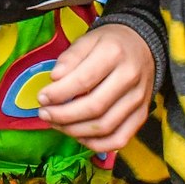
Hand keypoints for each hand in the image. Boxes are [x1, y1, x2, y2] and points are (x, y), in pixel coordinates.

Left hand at [37, 25, 154, 152]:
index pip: (83, 80)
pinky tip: (79, 136)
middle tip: (45, 114)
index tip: (42, 98)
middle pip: (94, 107)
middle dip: (63, 115)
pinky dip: (96, 144)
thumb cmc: (110, 44)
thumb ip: (70, 58)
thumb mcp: (88, 39)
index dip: (59, 93)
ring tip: (57, 124)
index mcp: (114, 54)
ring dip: (75, 131)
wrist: (143, 46)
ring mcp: (139, 99)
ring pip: (105, 126)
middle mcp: (130, 77)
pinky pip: (119, 139)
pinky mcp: (141, 115)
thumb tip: (55, 78)